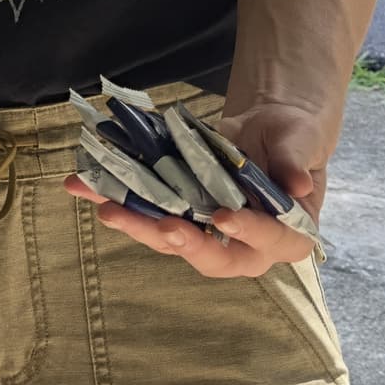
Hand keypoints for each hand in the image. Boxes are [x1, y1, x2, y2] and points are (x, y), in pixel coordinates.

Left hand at [68, 99, 322, 278]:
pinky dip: (118, 198)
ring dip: (136, 223)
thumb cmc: (293, 139)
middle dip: (180, 241)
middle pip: (211, 255)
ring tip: (104, 205)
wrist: (264, 129)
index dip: (248, 232)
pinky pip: (148, 211)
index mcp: (285, 235)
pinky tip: (85, 184)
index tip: (223, 217)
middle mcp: (244, 245)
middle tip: (157, 225)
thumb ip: (295, 162)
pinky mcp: (178, 214)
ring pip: (170, 238)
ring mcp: (206, 232)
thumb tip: (298, 183)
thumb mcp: (300, 142)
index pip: (269, 241)